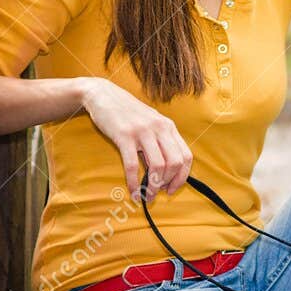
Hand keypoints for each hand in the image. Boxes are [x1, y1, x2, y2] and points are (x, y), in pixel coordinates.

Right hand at [79, 78, 192, 198]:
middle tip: (158, 194)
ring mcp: (143, 131)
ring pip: (158, 166)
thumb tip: (164, 172)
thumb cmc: (128, 114)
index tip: (172, 189)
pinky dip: (134, 182)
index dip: (182, 177)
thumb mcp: (150, 124)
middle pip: (175, 163)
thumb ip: (159, 142)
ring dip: (153, 186)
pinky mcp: (124, 136)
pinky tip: (132, 190)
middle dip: (168, 183)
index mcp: (169, 127)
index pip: (186, 156)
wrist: (104, 95)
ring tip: (145, 195)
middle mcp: (160, 128)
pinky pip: (132, 165)